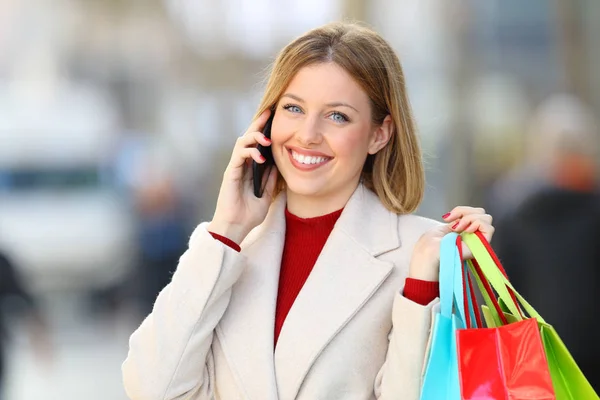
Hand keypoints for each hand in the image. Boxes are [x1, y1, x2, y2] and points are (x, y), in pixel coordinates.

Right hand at [208, 109, 277, 243]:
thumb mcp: (267, 194)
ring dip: (254, 136)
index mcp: (250, 168)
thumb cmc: (249, 214)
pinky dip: (249, 152)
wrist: (236, 227)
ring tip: (267, 138)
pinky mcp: (230, 172)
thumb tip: (279, 162)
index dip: (265, 131)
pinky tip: (260, 156)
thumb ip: (271, 178)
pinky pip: (238, 155)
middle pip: (248, 137)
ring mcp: (235, 167)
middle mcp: (241, 165)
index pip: (257, 144)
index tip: (276, 119)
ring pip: (242, 142)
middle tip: (269, 112)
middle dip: (258, 123)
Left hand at [408, 206, 494, 280]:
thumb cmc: (426, 255)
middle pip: (480, 213)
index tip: (447, 218)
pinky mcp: (480, 248)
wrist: (427, 268)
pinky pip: (489, 229)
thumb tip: (466, 223)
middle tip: (456, 224)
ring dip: (473, 218)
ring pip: (486, 219)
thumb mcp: (437, 233)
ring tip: (461, 228)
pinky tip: (467, 230)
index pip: (469, 212)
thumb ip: (454, 226)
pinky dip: (480, 224)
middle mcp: (467, 235)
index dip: (460, 211)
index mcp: (456, 230)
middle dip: (468, 212)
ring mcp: (474, 241)